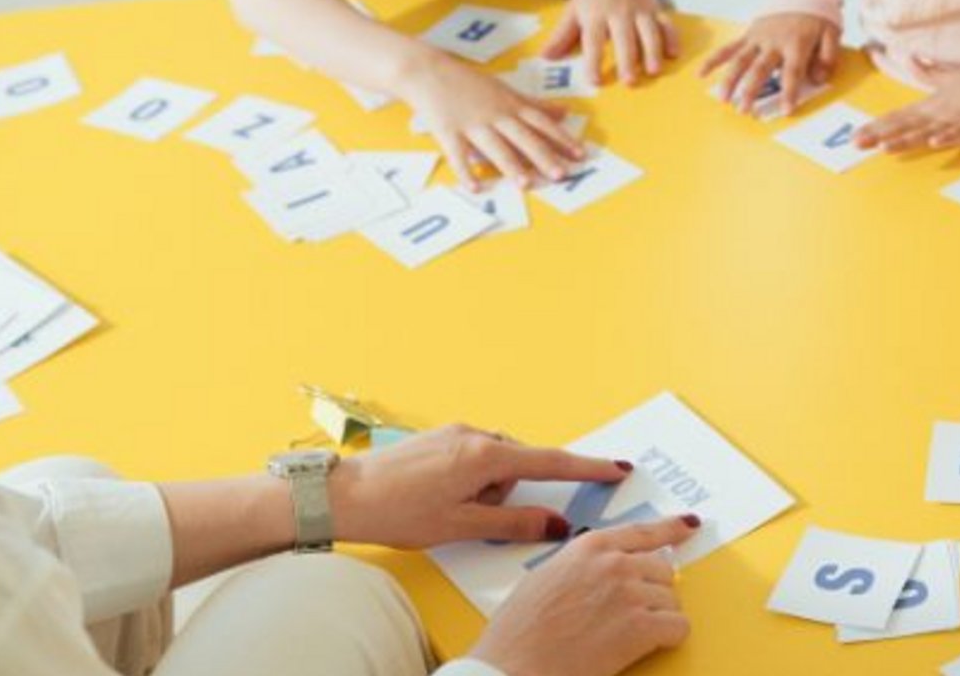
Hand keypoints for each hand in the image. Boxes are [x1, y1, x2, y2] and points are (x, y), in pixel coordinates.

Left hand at [327, 425, 631, 548]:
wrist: (341, 496)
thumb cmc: (397, 512)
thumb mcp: (462, 527)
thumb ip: (514, 523)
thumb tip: (556, 524)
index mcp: (486, 456)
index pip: (551, 463)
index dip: (587, 469)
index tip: (618, 467)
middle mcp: (475, 435)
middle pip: (517, 467)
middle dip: (506, 495)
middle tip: (470, 518)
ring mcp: (455, 432)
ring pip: (493, 464)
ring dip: (484, 489)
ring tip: (444, 510)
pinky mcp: (438, 436)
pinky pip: (471, 457)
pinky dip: (467, 479)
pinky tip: (435, 496)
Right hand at [397, 53, 584, 189]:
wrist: (428, 70)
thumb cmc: (469, 82)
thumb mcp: (506, 89)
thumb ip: (535, 104)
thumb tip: (565, 111)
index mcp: (510, 104)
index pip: (542, 123)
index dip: (562, 138)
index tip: (580, 154)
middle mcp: (495, 115)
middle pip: (523, 137)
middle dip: (543, 156)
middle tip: (561, 175)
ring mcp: (471, 123)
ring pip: (495, 146)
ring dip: (511, 165)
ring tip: (526, 184)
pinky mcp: (448, 131)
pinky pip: (458, 154)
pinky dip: (466, 172)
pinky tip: (476, 188)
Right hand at [470, 517, 700, 675]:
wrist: (513, 667)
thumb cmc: (519, 632)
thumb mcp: (546, 577)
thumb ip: (581, 565)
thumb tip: (603, 570)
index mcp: (589, 547)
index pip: (643, 531)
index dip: (671, 529)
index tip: (688, 525)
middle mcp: (614, 563)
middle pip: (662, 569)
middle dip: (652, 592)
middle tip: (629, 615)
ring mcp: (630, 592)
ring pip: (672, 599)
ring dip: (657, 617)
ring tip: (623, 635)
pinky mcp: (641, 625)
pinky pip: (678, 626)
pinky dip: (668, 638)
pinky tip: (644, 646)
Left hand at [544, 0, 676, 85]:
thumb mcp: (574, 9)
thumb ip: (562, 36)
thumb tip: (545, 57)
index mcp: (595, 14)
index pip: (592, 41)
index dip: (593, 61)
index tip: (594, 81)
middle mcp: (619, 12)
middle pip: (624, 38)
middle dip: (628, 60)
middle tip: (629, 81)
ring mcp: (640, 10)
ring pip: (648, 32)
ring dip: (652, 52)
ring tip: (653, 71)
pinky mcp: (656, 10)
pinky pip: (666, 24)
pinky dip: (672, 38)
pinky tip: (674, 53)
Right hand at [699, 12, 839, 117]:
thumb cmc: (817, 16)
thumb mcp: (832, 33)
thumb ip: (827, 57)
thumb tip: (817, 79)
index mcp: (796, 43)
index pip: (792, 72)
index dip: (789, 92)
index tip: (785, 110)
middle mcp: (774, 42)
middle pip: (759, 69)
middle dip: (751, 90)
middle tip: (744, 110)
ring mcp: (758, 38)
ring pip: (740, 60)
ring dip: (730, 80)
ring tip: (723, 99)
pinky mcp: (748, 35)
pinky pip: (729, 48)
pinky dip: (714, 60)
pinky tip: (702, 74)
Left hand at [852, 68, 959, 151]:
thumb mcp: (948, 77)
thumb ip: (925, 72)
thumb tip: (907, 58)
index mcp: (929, 105)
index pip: (897, 117)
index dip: (876, 126)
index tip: (856, 134)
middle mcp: (937, 115)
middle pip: (904, 127)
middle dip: (879, 136)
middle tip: (857, 144)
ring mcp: (955, 124)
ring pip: (926, 134)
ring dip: (906, 140)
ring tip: (885, 147)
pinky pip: (959, 135)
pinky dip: (947, 138)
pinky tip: (935, 143)